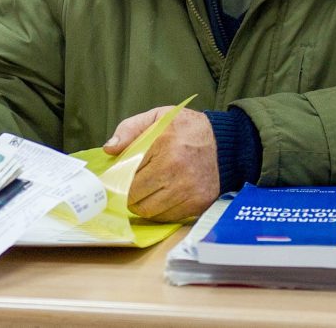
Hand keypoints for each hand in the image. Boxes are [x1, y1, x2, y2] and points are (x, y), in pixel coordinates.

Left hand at [104, 107, 219, 221]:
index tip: (114, 180)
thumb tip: (109, 150)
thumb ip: (129, 129)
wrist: (226, 143)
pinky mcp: (199, 203)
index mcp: (163, 144)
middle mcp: (176, 169)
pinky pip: (167, 217)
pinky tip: (160, 198)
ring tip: (142, 194)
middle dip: (127, 194)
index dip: (117, 179)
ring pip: (149, 211)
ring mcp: (189, 189)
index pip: (128, 174)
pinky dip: (159, 212)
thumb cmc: (186, 129)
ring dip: (141, 205)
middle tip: (127, 188)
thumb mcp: (157, 117)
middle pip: (136, 196)